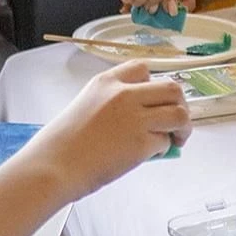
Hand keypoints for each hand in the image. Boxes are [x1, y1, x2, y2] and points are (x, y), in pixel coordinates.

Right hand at [17, 61, 191, 200]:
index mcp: (106, 82)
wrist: (52, 166)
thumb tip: (140, 120)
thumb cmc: (60, 144)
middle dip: (179, 104)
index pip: (143, 69)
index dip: (153, 84)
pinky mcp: (141, 143)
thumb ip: (112, 105)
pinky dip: (165, 148)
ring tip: (176, 138)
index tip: (154, 99)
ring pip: (179, 113)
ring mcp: (135, 118)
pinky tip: (152, 154)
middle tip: (174, 121)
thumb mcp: (84, 107)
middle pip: (171, 88)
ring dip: (183, 126)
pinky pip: (166, 141)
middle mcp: (124, 94)